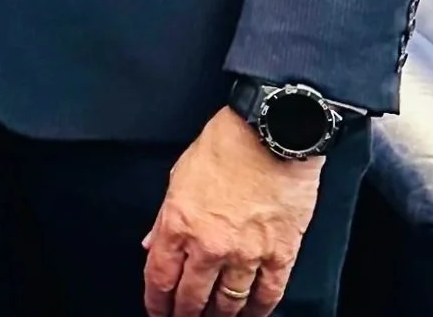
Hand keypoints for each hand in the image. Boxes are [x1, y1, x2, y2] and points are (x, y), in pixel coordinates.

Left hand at [143, 107, 322, 316]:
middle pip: (192, 298)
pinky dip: (258, 311)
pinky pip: (267, 294)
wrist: (270, 134)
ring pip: (228, 303)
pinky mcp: (280, 254)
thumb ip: (164, 218)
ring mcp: (246, 254)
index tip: (156, 311)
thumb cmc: (224, 147)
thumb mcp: (178, 176)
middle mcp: (210, 245)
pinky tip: (251, 315)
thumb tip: (152, 245)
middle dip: (184, 315)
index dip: (156, 302)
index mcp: (178, 223)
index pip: (160, 277)